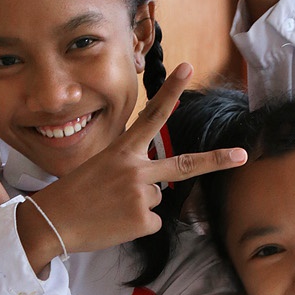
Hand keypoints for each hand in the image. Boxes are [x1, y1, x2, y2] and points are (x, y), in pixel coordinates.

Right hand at [28, 65, 247, 262]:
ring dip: (140, 205)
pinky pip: (152, 222)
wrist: (53, 222)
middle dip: (217, 160)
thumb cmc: (74, 195)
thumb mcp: (100, 168)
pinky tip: (115, 223)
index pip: (151, 115)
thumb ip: (132, 169)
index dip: (171, 92)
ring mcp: (141, 194)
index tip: (187, 69)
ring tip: (111, 208)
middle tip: (242, 155)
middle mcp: (135, 169)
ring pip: (159, 198)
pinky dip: (136, 225)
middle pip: (185, 164)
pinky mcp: (143, 219)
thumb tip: (160, 190)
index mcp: (122, 150)